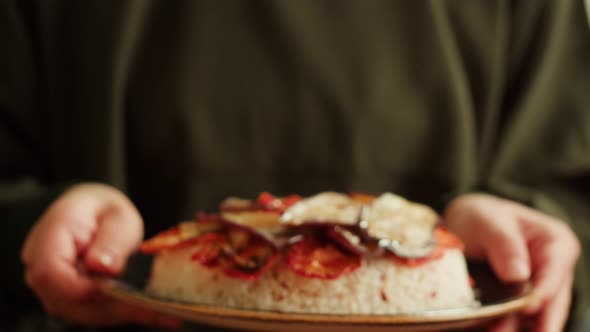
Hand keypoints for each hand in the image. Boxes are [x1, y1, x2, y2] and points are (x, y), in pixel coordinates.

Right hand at [21, 183, 181, 327]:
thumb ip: (111, 241)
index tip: (117, 285)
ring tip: (162, 312)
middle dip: (110, 305)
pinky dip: (124, 313)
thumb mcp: (118, 216)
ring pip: (81, 311)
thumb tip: (102, 268)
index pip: (50, 273)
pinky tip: (157, 315)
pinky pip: (93, 312)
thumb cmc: (105, 210)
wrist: (95, 213)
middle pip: (66, 299)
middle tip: (152, 305)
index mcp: (50, 236)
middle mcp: (41, 265)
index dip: (82, 287)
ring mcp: (53, 285)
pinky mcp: (69, 298)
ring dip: (120, 312)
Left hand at [444, 194, 580, 331]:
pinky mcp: (518, 305)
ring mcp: (537, 291)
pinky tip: (492, 330)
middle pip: (552, 303)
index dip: (542, 293)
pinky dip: (505, 328)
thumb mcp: (487, 221)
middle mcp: (552, 271)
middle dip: (539, 324)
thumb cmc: (480, 217)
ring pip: (535, 318)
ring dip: (517, 329)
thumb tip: (518, 275)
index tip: (527, 309)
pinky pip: (515, 323)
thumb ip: (504, 244)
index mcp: (555, 243)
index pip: (554, 272)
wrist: (463, 225)